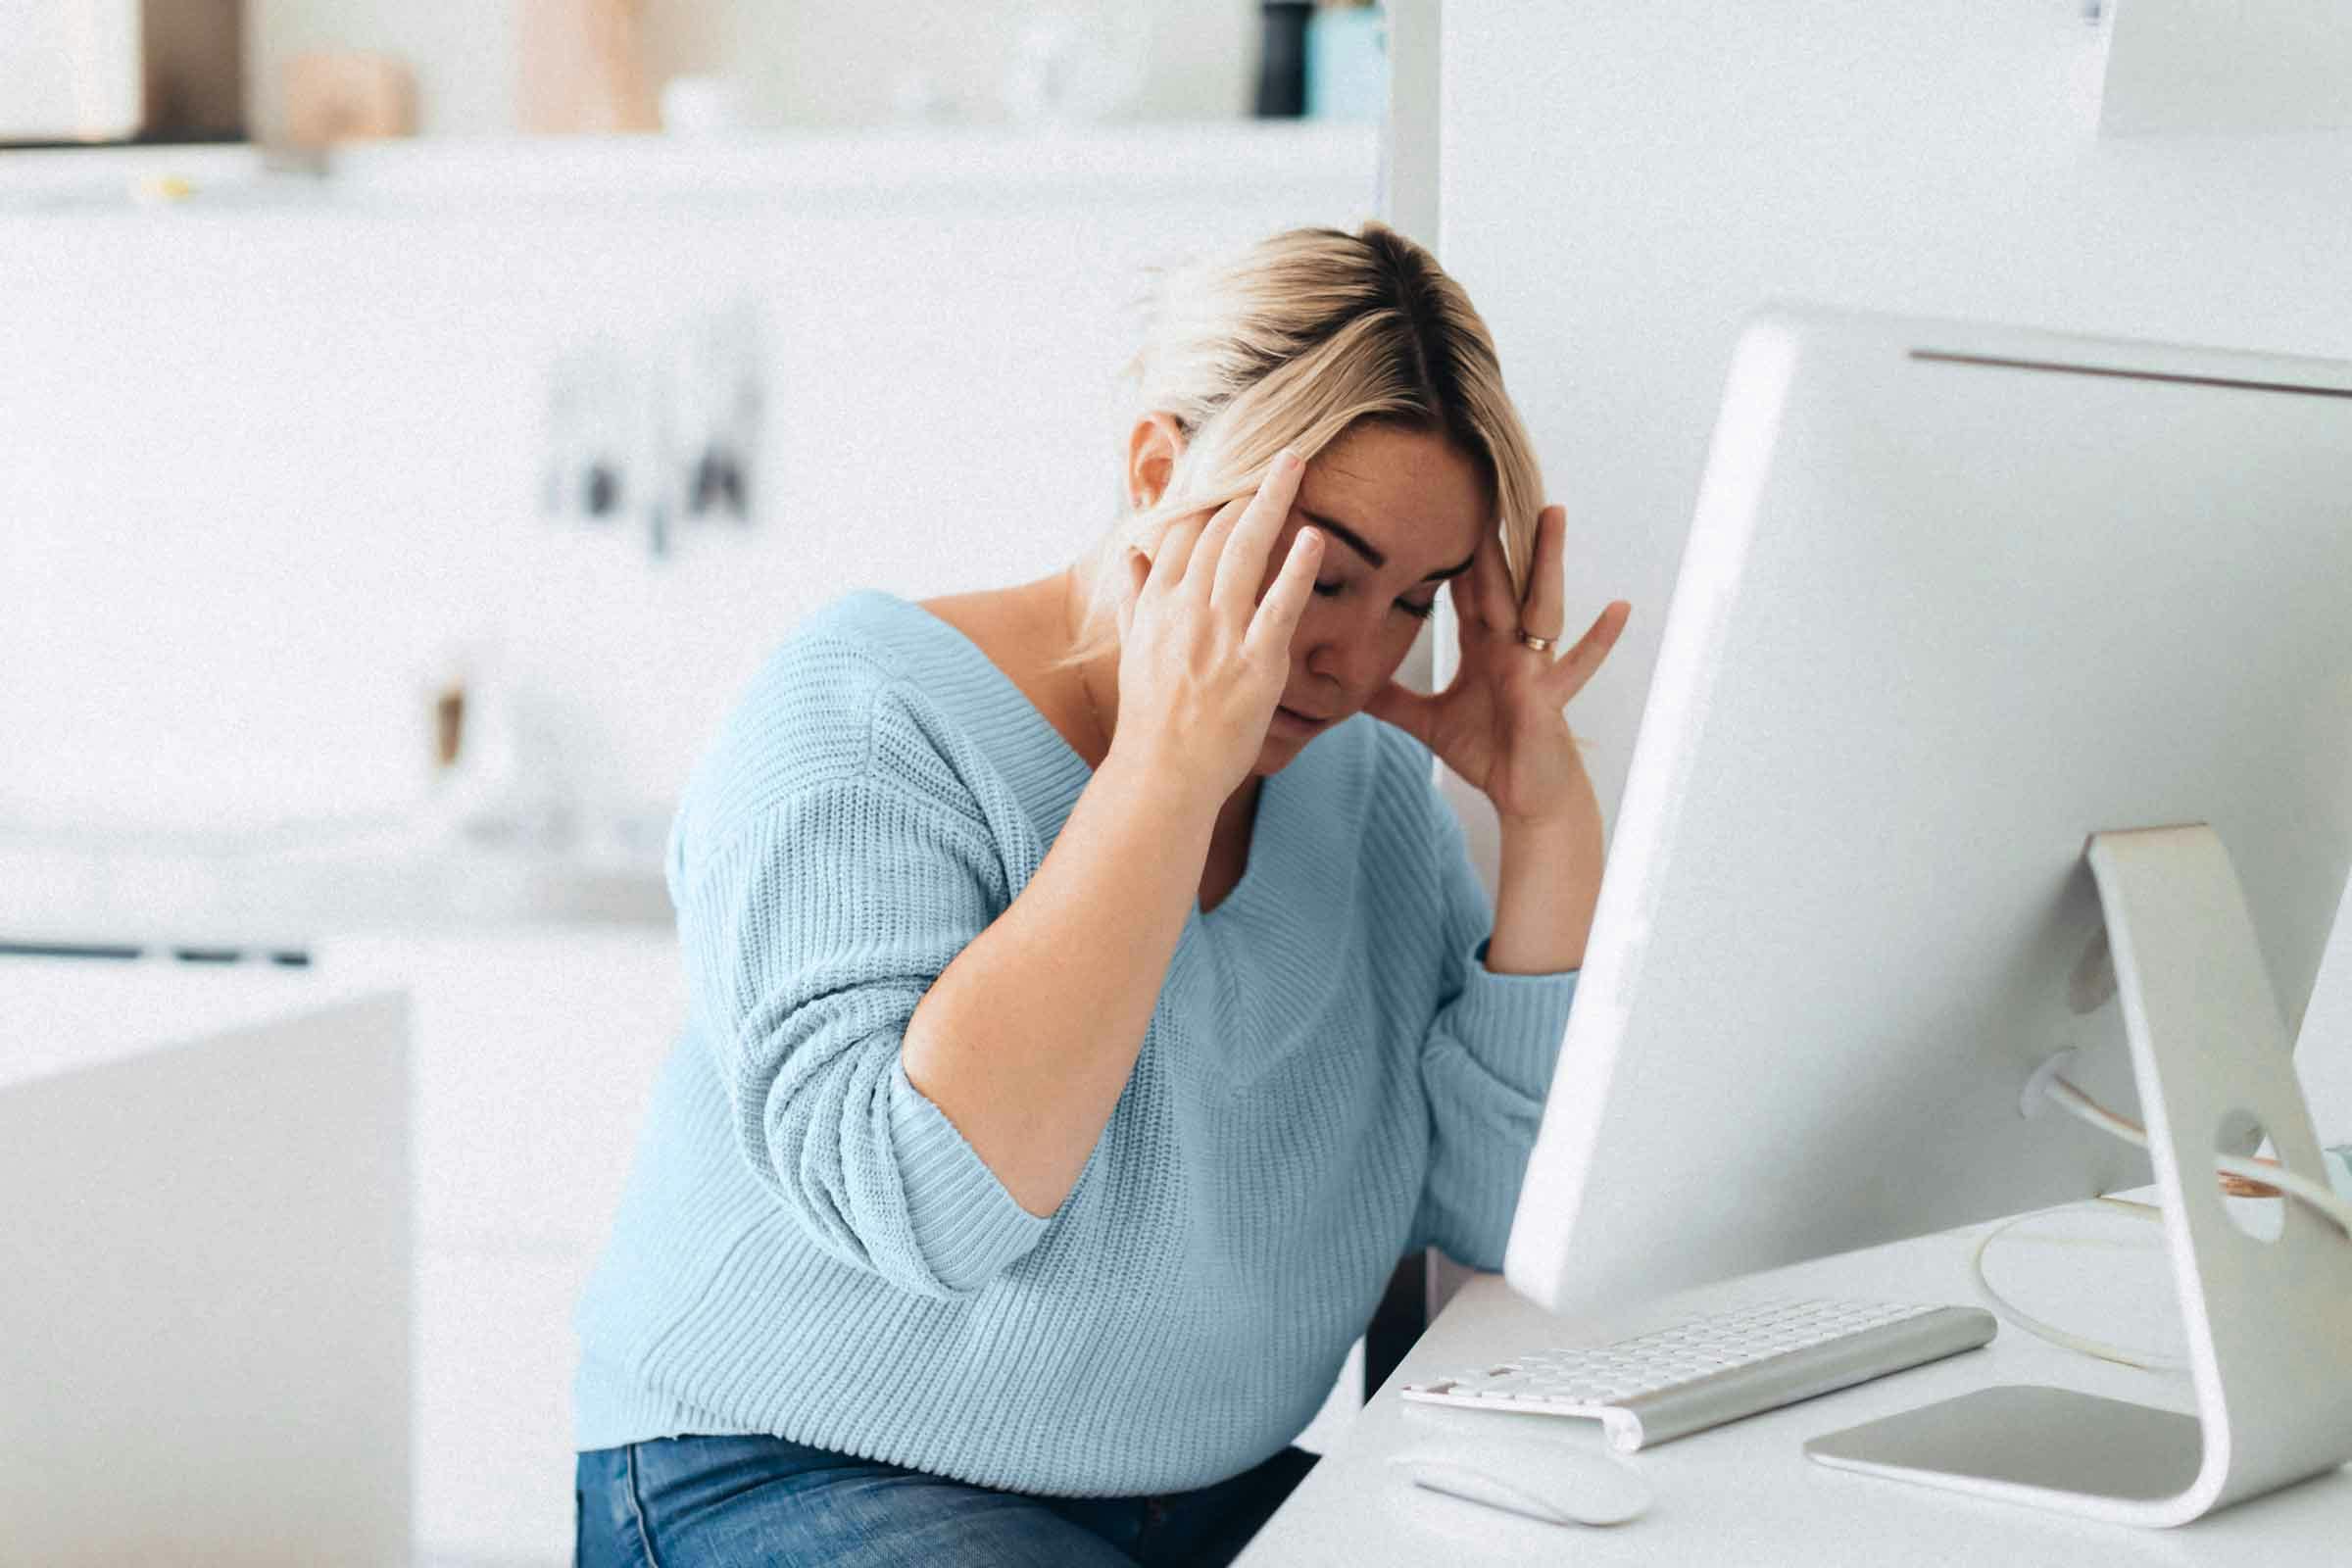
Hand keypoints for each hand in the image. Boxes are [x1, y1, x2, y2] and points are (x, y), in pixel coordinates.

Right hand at [1109, 450, 1324, 809]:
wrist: (1161, 772)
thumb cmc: (1151, 717)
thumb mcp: (1131, 650)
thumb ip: (1132, 598)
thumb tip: (1131, 553)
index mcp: (1155, 604)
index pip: (1182, 534)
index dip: (1212, 496)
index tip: (1239, 472)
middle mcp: (1184, 609)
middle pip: (1216, 531)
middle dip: (1249, 488)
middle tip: (1283, 456)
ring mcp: (1220, 633)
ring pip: (1245, 551)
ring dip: (1272, 503)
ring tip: (1296, 467)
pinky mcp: (1256, 662)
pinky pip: (1280, 604)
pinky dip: (1297, 568)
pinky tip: (1314, 537)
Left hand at [1364, 504, 1629, 827]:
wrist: (1527, 796)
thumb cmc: (1490, 752)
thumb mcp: (1429, 722)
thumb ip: (1393, 700)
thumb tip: (1346, 684)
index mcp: (1484, 645)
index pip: (1464, 587)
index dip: (1451, 548)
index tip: (1436, 500)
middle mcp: (1511, 645)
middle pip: (1498, 580)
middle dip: (1492, 534)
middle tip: (1485, 477)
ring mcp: (1534, 665)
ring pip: (1538, 602)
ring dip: (1547, 560)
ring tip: (1554, 513)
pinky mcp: (1550, 695)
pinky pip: (1578, 663)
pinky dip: (1600, 639)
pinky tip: (1621, 608)